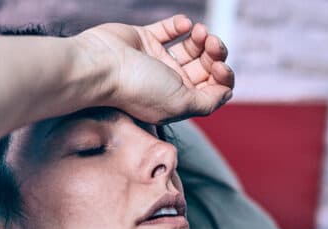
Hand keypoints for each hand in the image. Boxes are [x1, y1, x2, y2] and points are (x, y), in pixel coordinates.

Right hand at [77, 15, 234, 123]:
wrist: (101, 66)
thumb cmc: (138, 88)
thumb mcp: (181, 104)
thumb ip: (208, 101)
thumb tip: (226, 93)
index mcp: (178, 102)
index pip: (212, 90)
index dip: (223, 77)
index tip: (219, 67)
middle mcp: (168, 83)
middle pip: (205, 68)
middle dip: (215, 54)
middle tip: (213, 44)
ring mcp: (156, 61)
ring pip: (192, 48)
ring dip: (203, 38)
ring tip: (200, 31)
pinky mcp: (144, 40)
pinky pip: (170, 29)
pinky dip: (180, 25)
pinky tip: (184, 24)